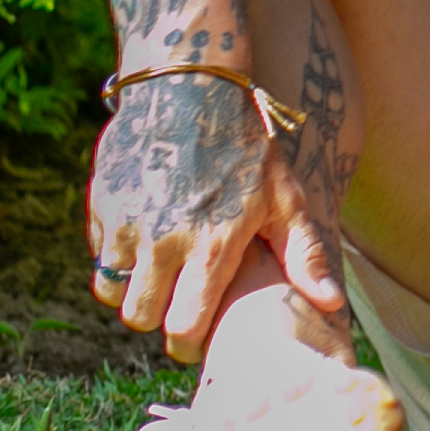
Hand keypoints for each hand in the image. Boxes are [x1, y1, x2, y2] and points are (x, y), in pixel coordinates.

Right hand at [87, 64, 348, 364]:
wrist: (190, 89)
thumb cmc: (248, 148)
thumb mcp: (286, 198)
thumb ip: (305, 256)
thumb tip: (331, 308)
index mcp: (211, 246)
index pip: (183, 328)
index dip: (187, 341)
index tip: (194, 335)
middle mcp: (162, 241)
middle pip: (140, 317)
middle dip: (158, 317)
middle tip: (176, 301)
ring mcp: (125, 223)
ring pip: (111, 291)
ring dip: (133, 289)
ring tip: (161, 270)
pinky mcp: (100, 205)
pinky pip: (99, 255)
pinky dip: (116, 256)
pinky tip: (144, 235)